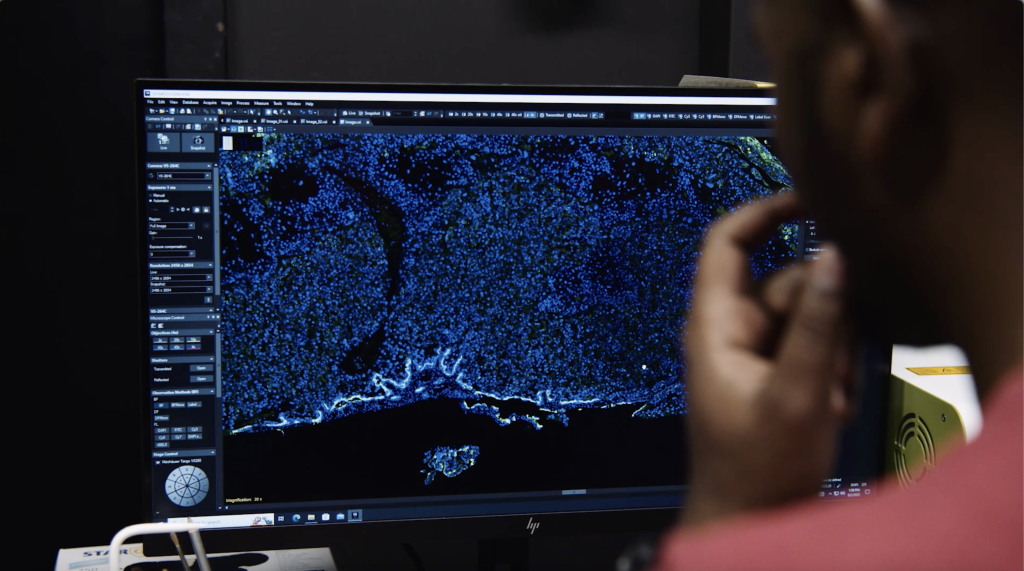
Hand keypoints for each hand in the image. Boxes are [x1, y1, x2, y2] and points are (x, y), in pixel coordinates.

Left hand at [682, 193, 855, 526]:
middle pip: (791, 281)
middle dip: (825, 318)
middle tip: (833, 372)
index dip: (763, 211)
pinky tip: (829, 409)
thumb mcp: (797, 393)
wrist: (750, 517)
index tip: (812, 199)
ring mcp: (757, 349)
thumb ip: (819, 325)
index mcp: (715, 323)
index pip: (725, 242)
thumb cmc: (756, 466)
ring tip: (828, 399)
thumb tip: (835, 256)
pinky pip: (816, 345)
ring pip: (813, 314)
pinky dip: (831, 371)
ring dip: (833, 352)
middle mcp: (733, 327)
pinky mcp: (777, 369)